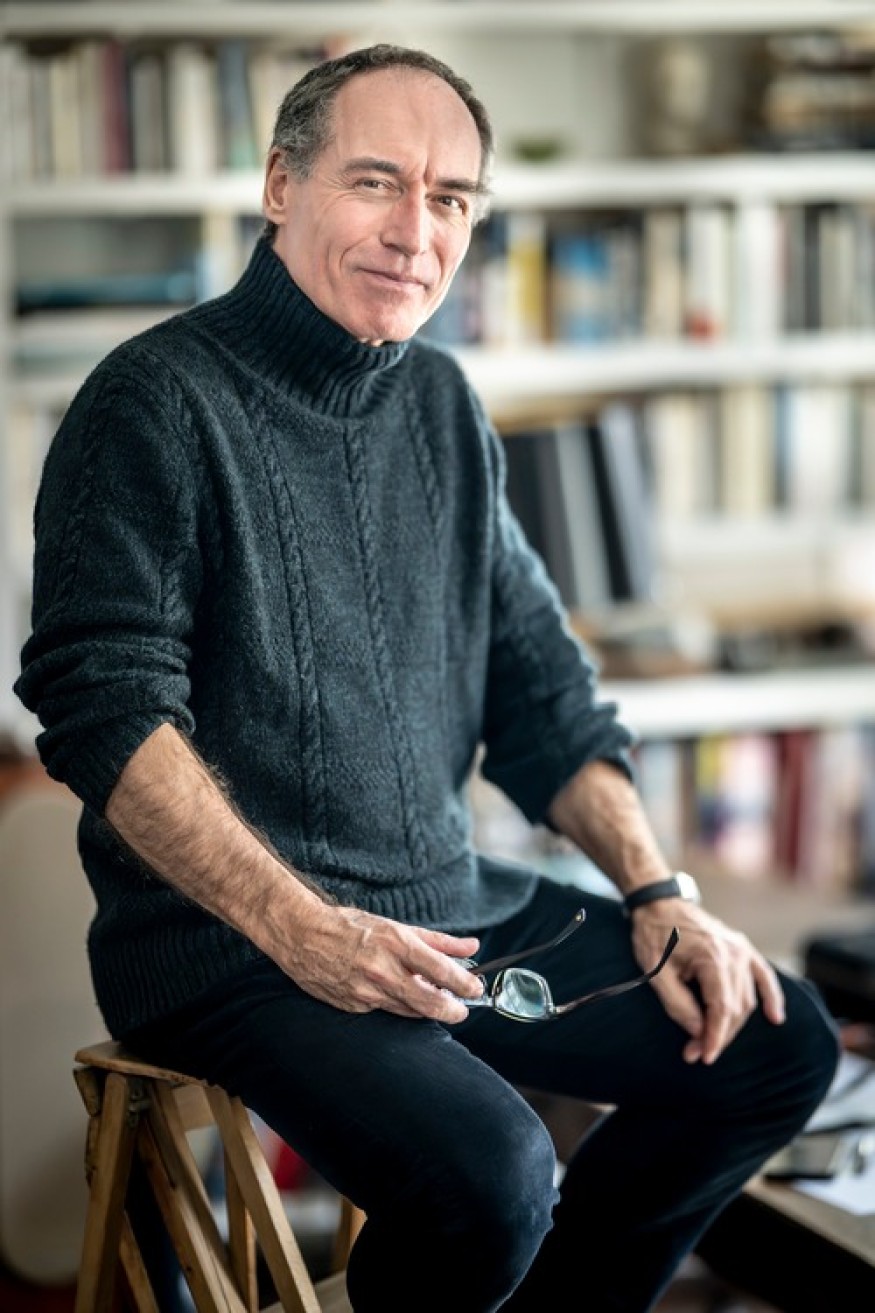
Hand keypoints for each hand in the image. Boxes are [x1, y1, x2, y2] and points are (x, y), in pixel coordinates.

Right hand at [280, 902, 484, 1021]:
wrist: (302, 935)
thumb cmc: (350, 926)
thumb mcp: (396, 926)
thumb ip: (437, 940)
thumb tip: (471, 947)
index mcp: (395, 944)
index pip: (441, 970)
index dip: (464, 984)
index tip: (476, 989)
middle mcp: (382, 970)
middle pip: (429, 1002)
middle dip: (453, 1010)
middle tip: (462, 1010)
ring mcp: (366, 991)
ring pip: (409, 1011)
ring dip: (427, 1009)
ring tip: (436, 1001)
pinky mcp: (353, 1006)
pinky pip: (386, 1011)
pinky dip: (399, 1006)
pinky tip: (401, 997)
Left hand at [629, 900, 785, 1064]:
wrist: (659, 903)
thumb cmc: (653, 934)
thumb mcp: (655, 971)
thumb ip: (678, 1004)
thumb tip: (698, 1031)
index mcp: (712, 957)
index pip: (721, 1008)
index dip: (714, 1037)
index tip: (702, 1057)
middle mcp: (734, 954)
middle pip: (737, 1007)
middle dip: (719, 1035)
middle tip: (696, 1052)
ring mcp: (742, 950)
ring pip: (748, 999)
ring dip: (733, 1025)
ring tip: (712, 1042)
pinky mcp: (743, 949)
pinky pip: (764, 977)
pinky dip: (772, 997)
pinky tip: (776, 1018)